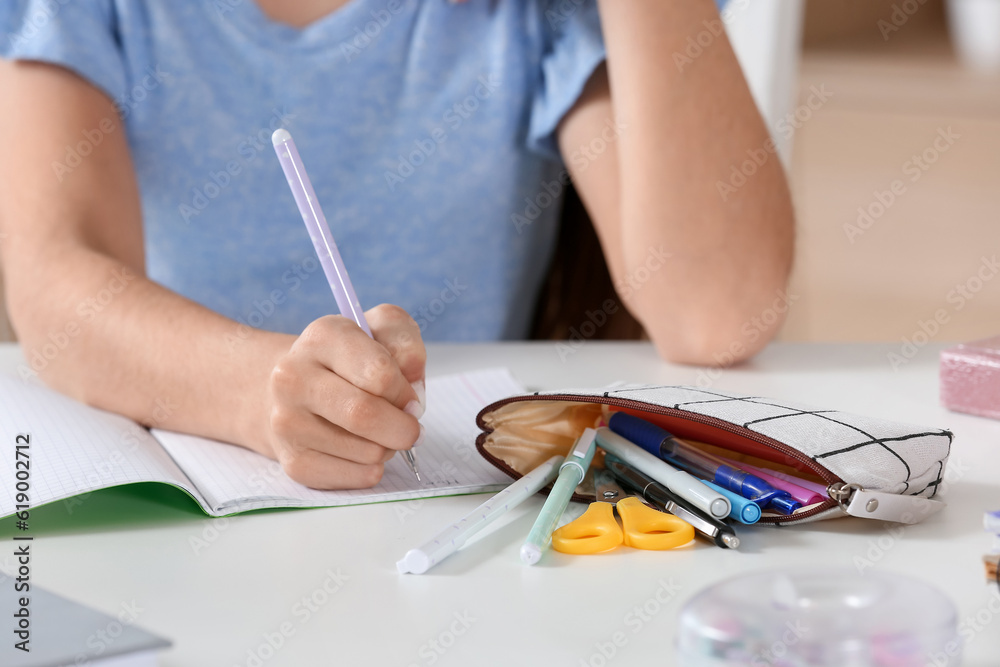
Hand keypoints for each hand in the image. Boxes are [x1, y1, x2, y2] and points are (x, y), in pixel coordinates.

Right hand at [263, 305, 426, 488]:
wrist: (296, 388)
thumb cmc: (350, 359)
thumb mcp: (382, 330)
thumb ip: (406, 343)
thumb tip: (412, 385)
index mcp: (322, 337)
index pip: (379, 373)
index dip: (406, 392)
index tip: (411, 398)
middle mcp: (293, 377)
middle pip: (365, 415)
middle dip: (403, 427)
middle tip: (412, 427)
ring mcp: (287, 422)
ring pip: (368, 452)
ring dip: (389, 447)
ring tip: (379, 431)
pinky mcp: (294, 462)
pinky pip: (358, 477)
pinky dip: (374, 467)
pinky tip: (362, 448)